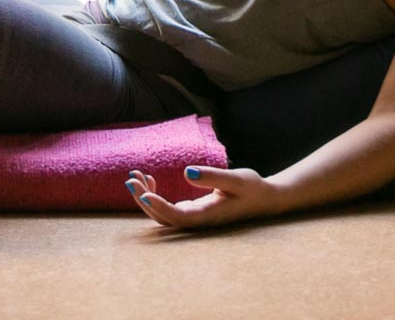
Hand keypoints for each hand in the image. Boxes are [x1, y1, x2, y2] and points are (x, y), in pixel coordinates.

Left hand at [124, 165, 279, 229]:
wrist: (264, 198)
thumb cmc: (251, 188)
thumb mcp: (235, 179)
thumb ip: (211, 176)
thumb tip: (186, 172)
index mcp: (208, 216)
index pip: (178, 217)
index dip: (158, 208)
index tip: (143, 194)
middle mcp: (198, 220)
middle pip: (164, 217)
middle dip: (144, 199)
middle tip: (130, 179)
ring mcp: (194, 217)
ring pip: (162, 214)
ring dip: (146, 197)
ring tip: (134, 176)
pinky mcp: (192, 211)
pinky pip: (167, 208)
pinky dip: (154, 195)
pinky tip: (149, 179)